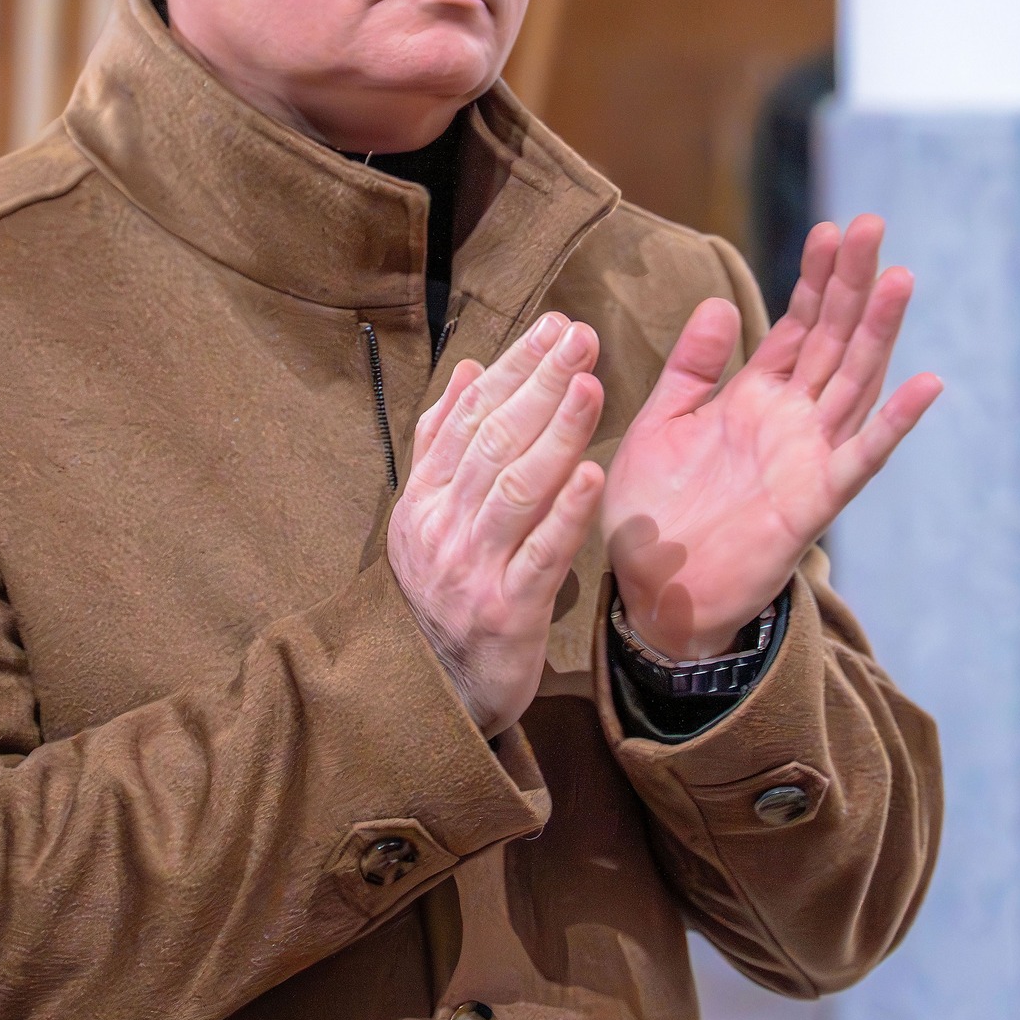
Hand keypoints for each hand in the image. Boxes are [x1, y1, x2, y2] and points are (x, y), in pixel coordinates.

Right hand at [388, 313, 606, 735]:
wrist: (433, 692)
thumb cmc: (442, 594)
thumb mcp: (427, 518)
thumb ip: (443, 443)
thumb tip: (467, 369)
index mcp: (425, 498)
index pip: (469, 417)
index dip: (514, 368)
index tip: (554, 328)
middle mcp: (444, 526)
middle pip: (494, 441)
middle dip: (540, 384)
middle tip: (581, 338)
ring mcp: (474, 568)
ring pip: (516, 488)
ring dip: (556, 434)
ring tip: (589, 386)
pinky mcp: (508, 611)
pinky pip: (539, 555)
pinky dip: (566, 514)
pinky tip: (594, 476)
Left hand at [603, 215, 942, 659]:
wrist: (652, 595)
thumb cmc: (653, 513)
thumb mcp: (661, 424)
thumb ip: (691, 369)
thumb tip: (723, 305)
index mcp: (753, 398)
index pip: (796, 326)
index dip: (815, 279)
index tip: (832, 229)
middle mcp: (790, 420)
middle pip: (833, 340)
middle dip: (851, 284)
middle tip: (872, 224)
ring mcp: (808, 458)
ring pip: (854, 382)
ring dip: (878, 332)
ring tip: (899, 277)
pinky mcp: (814, 502)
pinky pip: (861, 457)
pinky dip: (894, 423)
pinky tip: (927, 383)